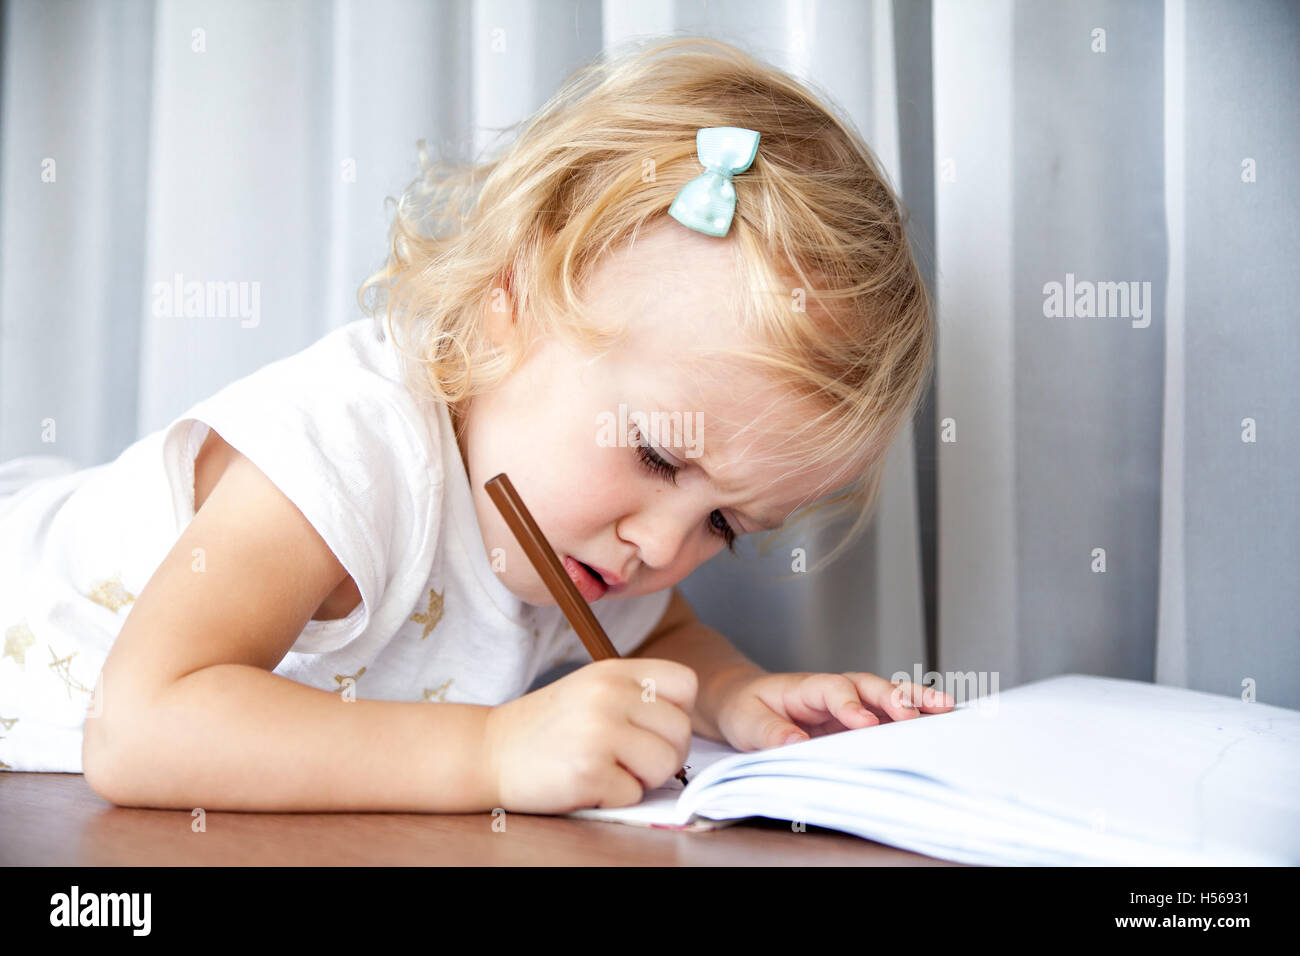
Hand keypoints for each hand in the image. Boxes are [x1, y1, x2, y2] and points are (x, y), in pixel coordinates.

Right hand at [483, 657, 695, 813]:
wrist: (489, 751)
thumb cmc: (549, 727)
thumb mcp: (592, 689)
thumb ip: (637, 697)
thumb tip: (684, 728)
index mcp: (615, 670)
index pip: (686, 684)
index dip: (677, 712)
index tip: (650, 727)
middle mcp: (610, 694)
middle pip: (681, 732)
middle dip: (663, 756)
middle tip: (629, 760)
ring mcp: (599, 732)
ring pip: (664, 766)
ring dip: (641, 779)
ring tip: (607, 769)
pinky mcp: (588, 772)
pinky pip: (632, 795)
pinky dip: (613, 798)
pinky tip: (585, 783)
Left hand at [712, 671, 955, 751]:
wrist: (746, 702)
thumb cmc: (747, 709)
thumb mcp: (747, 722)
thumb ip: (770, 732)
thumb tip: (794, 743)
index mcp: (806, 687)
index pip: (832, 689)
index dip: (849, 704)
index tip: (863, 722)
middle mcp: (835, 690)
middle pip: (868, 685)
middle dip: (893, 696)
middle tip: (914, 712)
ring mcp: (851, 703)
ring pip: (886, 695)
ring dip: (916, 700)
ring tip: (946, 708)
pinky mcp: (860, 720)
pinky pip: (890, 716)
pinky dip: (916, 716)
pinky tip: (941, 720)